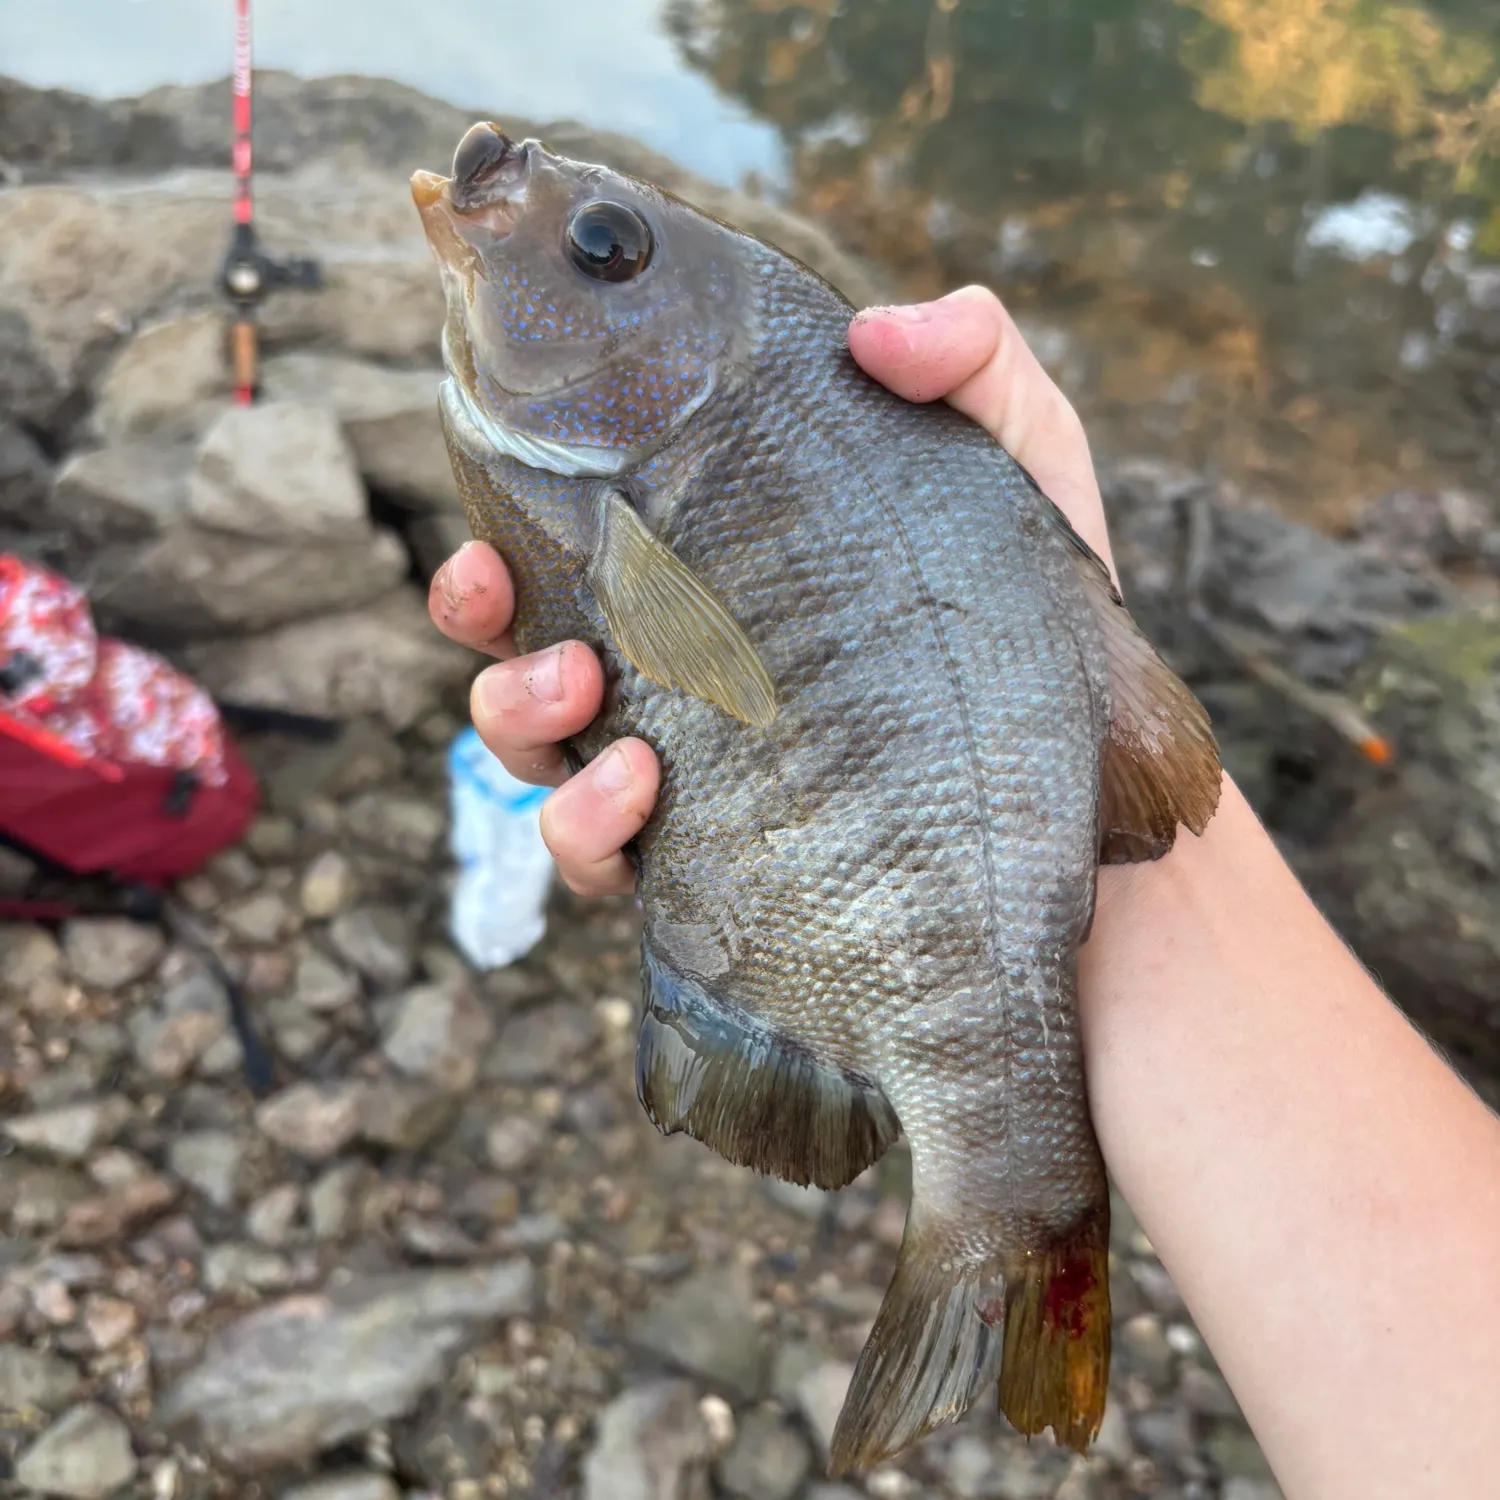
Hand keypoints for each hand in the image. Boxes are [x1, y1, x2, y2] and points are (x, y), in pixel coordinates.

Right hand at [429, 285, 1106, 895]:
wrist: (1094, 799)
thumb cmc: (1043, 628)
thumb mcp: (1026, 467)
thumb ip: (972, 363)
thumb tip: (872, 332)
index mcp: (720, 577)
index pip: (588, 539)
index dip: (513, 508)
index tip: (492, 481)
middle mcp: (685, 677)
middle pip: (524, 641)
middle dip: (476, 614)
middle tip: (492, 584)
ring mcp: (689, 778)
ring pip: (534, 752)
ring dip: (518, 710)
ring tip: (580, 683)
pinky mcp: (713, 871)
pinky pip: (598, 861)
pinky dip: (586, 824)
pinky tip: (638, 783)